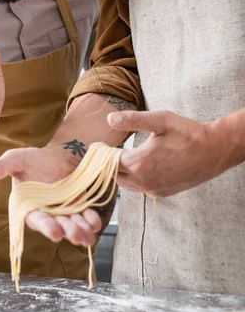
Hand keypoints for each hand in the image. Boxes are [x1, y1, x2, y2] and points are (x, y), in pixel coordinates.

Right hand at [0, 145, 101, 245]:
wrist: (59, 155)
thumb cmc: (34, 160)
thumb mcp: (14, 160)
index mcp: (30, 209)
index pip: (37, 221)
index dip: (45, 226)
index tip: (54, 231)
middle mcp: (48, 216)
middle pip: (58, 228)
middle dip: (67, 231)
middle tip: (73, 232)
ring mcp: (65, 214)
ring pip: (74, 228)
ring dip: (81, 232)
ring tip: (86, 231)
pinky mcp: (81, 210)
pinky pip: (87, 221)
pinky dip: (92, 223)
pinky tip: (94, 221)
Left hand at [107, 110, 225, 196]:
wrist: (214, 151)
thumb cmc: (188, 133)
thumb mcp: (160, 120)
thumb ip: (132, 120)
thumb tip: (110, 118)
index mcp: (140, 163)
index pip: (109, 162)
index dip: (101, 153)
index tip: (98, 144)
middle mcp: (144, 181)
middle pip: (114, 176)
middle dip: (107, 164)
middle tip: (105, 151)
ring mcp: (153, 189)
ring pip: (125, 184)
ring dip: (120, 172)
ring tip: (118, 157)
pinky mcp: (162, 193)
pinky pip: (139, 188)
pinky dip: (133, 179)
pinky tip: (137, 166)